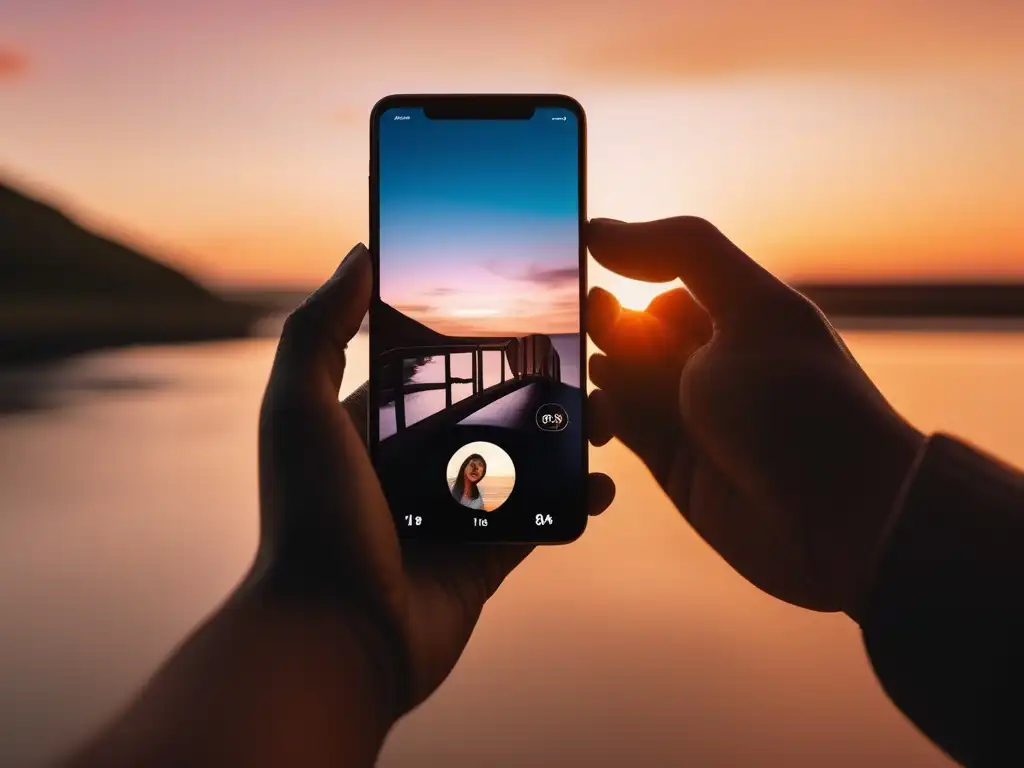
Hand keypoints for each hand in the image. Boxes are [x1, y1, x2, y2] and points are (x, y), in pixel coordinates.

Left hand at [255, 243, 614, 714]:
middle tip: (590, 355)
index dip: (479, 334)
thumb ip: (321, 328)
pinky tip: (605, 482)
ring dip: (568, 434)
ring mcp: (453, 510)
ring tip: (607, 412)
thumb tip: (359, 253)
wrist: (332, 639)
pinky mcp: (485, 556)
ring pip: (524, 458)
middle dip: (539, 383)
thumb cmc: (308, 521)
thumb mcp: (297, 408)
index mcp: (374, 424)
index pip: (436, 364)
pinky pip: (540, 515)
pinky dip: (575, 498)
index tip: (529, 303)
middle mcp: (414, 463)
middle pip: (491, 408)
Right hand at [586, 217, 923, 618]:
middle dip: (602, 328)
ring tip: (598, 391)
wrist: (838, 523)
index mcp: (738, 314)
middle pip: (631, 330)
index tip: (581, 273)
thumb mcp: (751, 307)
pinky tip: (596, 424)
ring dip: (594, 379)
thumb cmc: (801, 407)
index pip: (661, 280)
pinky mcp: (670, 464)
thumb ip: (681, 251)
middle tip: (587, 339)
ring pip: (616, 380)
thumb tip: (601, 228)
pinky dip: (597, 423)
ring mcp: (689, 414)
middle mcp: (710, 360)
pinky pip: (617, 431)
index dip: (623, 276)